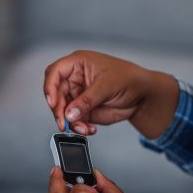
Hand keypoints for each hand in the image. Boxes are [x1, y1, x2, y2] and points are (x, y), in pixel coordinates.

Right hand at [43, 50, 178, 138]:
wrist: (142, 95)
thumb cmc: (129, 79)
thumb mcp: (107, 86)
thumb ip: (87, 100)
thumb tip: (70, 113)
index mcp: (78, 64)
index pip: (55, 72)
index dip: (50, 87)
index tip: (52, 102)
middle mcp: (75, 79)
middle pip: (55, 95)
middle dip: (59, 110)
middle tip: (64, 123)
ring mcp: (78, 95)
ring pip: (63, 111)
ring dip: (70, 122)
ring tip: (83, 128)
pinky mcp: (83, 110)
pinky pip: (74, 121)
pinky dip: (79, 127)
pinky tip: (89, 129)